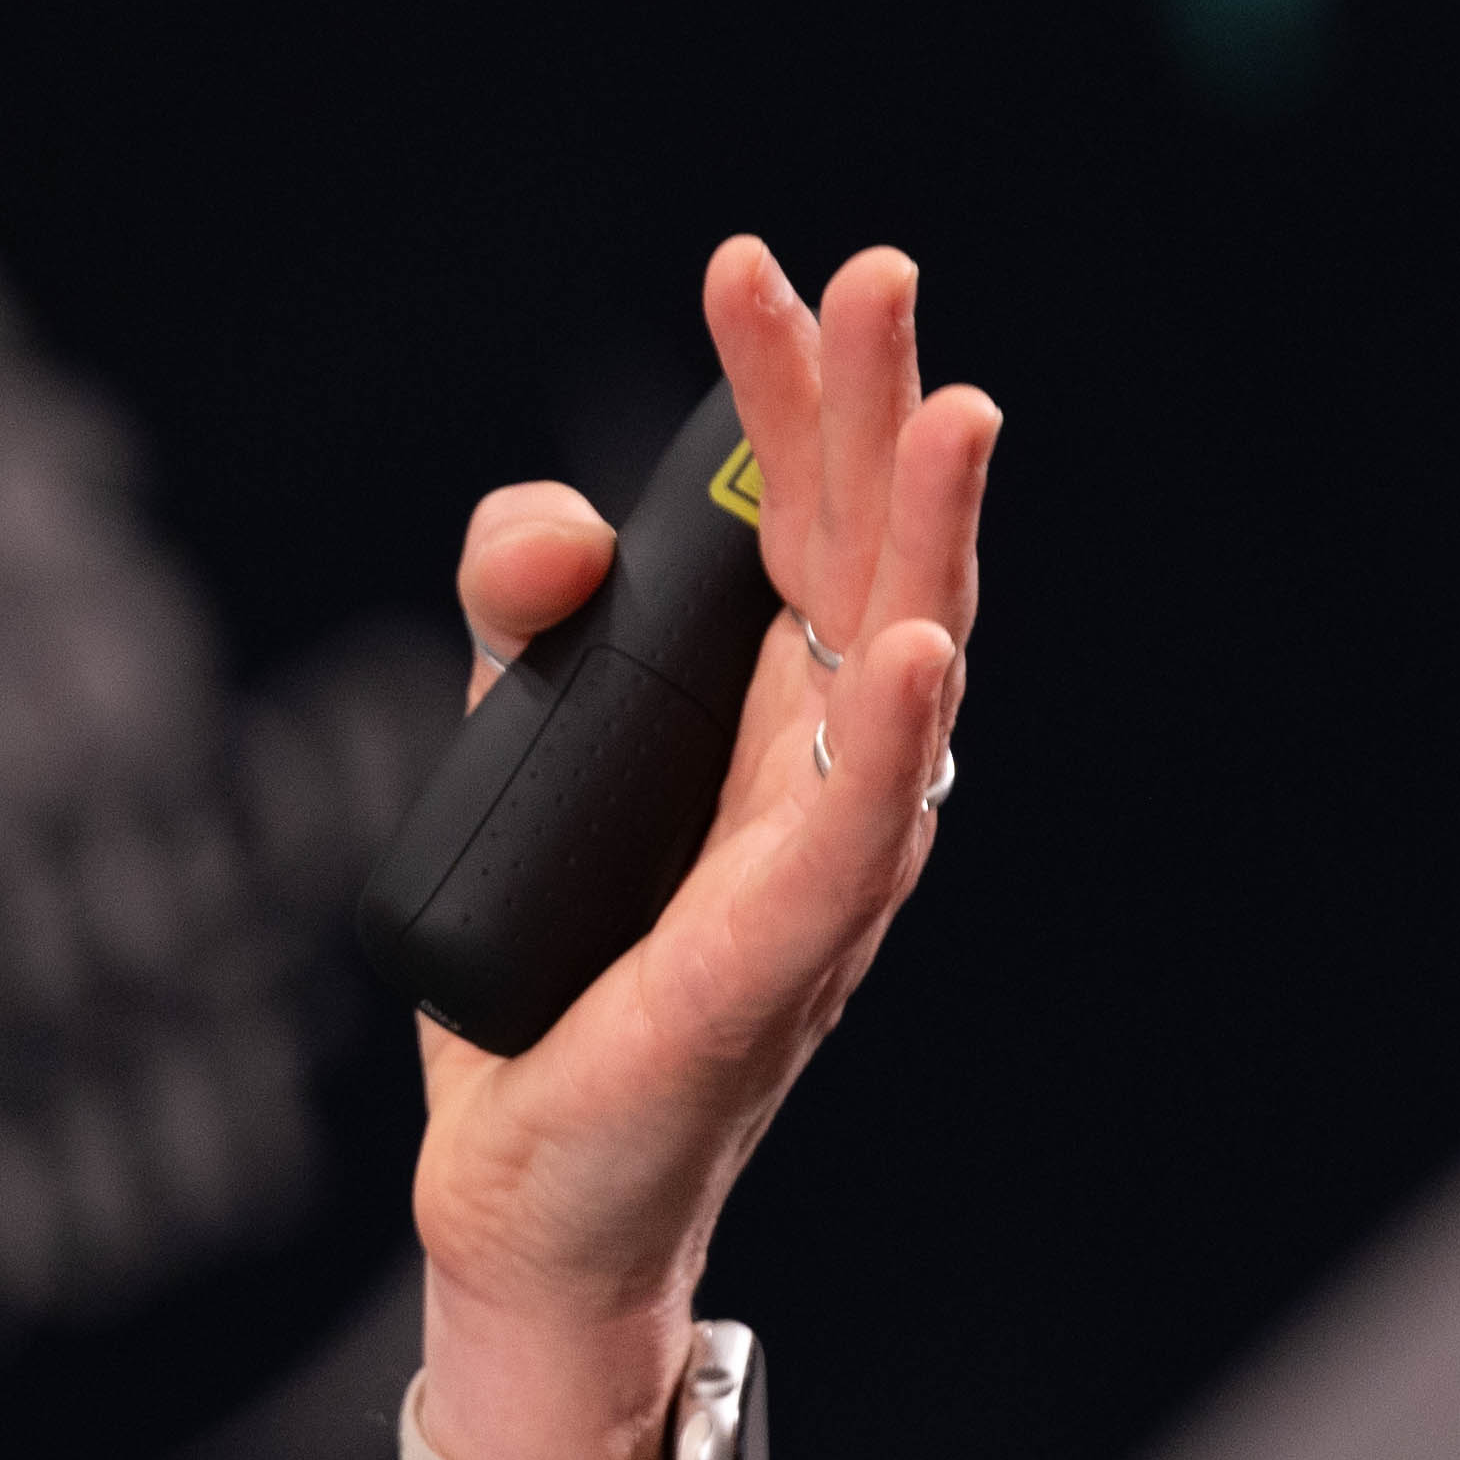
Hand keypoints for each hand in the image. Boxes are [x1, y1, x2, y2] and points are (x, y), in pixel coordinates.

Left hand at [411, 237, 992, 1459]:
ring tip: (947, 406)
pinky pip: (857, 830)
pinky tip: (920, 644)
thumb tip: (554, 525)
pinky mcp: (779, 953)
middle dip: (875, 409)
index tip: (750, 267)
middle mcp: (826, 773)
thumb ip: (519, 611)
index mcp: (774, 713)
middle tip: (876, 269)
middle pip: (874, 559)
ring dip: (929, 536)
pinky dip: (897, 731)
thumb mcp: (512, 743)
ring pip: (903, 670)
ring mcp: (819, 863)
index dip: (780, 392)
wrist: (528, 1192)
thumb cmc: (557, 978)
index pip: (798, 519)